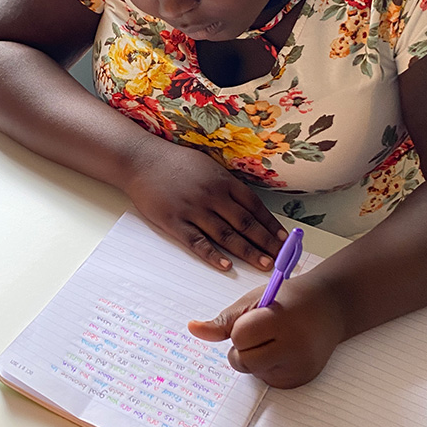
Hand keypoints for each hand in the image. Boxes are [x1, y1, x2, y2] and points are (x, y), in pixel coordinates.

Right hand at [120, 139, 286, 270]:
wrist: (141, 160)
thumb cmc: (175, 162)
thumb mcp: (208, 166)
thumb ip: (227, 185)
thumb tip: (248, 205)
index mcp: (223, 181)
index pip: (255, 207)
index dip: (271, 225)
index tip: (285, 239)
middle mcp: (212, 196)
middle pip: (246, 223)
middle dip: (266, 242)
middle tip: (282, 258)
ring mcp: (193, 210)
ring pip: (226, 235)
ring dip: (247, 251)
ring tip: (264, 264)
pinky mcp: (174, 222)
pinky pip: (197, 242)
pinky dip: (212, 255)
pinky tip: (226, 265)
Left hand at [187, 274, 346, 387]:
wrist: (331, 307)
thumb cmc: (290, 299)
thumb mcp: (256, 300)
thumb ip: (224, 319)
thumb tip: (193, 329)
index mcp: (282, 321)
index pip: (240, 337)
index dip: (241, 327)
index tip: (257, 317)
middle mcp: (295, 348)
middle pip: (243, 361)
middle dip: (244, 347)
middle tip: (263, 330)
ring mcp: (300, 367)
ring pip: (253, 372)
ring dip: (256, 358)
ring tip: (276, 338)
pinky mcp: (301, 380)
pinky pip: (267, 381)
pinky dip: (268, 368)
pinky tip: (284, 351)